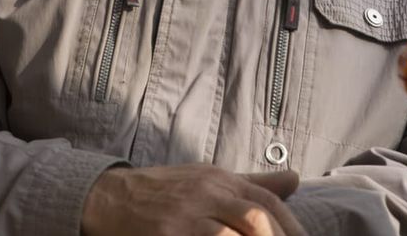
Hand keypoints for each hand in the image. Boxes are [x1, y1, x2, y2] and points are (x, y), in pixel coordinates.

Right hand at [80, 164, 306, 235]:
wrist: (110, 198)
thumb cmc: (165, 191)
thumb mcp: (208, 179)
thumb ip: (253, 183)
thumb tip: (296, 179)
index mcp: (220, 180)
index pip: (267, 203)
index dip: (292, 228)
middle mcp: (206, 194)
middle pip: (256, 218)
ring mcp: (185, 217)